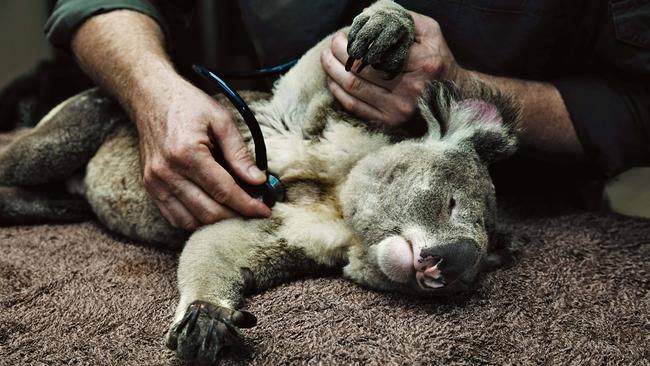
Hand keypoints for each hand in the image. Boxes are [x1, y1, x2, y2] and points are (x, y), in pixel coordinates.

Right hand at [133, 73, 270, 229]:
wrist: (150, 96)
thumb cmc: (188, 105)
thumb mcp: (221, 119)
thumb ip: (239, 153)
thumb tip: (258, 181)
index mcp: (187, 153)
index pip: (224, 191)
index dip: (247, 205)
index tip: (265, 211)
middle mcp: (167, 172)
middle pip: (208, 212)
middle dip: (236, 217)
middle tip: (254, 214)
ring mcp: (155, 183)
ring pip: (191, 221)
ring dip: (217, 223)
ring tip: (236, 214)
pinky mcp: (150, 188)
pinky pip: (175, 218)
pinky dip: (196, 222)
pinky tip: (213, 213)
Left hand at [321, 11, 463, 125]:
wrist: (454, 98)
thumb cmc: (437, 60)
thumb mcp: (430, 33)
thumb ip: (402, 19)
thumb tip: (368, 14)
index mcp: (424, 63)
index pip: (377, 49)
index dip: (354, 41)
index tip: (345, 34)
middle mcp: (411, 88)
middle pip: (360, 68)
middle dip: (339, 53)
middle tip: (333, 43)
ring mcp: (399, 109)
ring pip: (353, 87)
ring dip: (333, 70)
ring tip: (327, 58)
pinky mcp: (389, 122)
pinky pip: (354, 106)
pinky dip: (338, 91)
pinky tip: (333, 79)